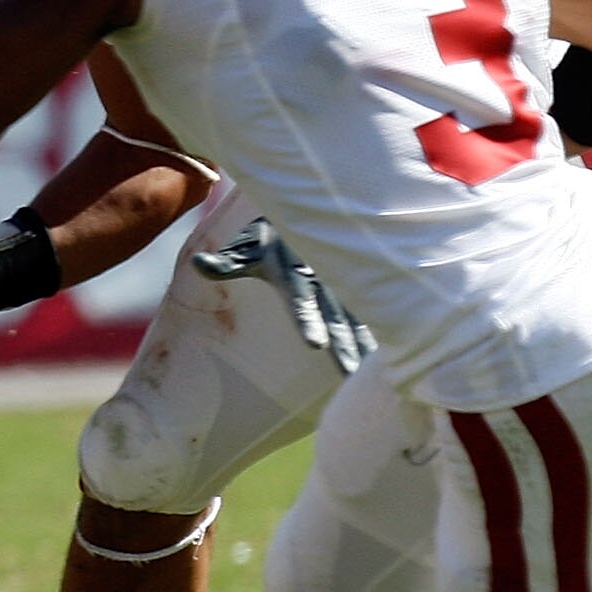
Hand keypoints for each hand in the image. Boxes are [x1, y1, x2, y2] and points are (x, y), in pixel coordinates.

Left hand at [191, 217, 374, 376]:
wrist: (305, 216)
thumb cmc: (269, 240)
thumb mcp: (247, 251)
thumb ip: (227, 263)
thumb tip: (198, 265)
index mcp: (294, 275)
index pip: (301, 302)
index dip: (307, 321)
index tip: (315, 344)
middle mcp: (322, 284)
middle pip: (335, 317)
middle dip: (343, 343)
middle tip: (349, 370)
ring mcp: (341, 291)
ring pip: (358, 320)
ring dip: (367, 346)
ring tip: (378, 375)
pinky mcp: (353, 297)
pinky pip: (370, 318)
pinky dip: (381, 338)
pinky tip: (392, 363)